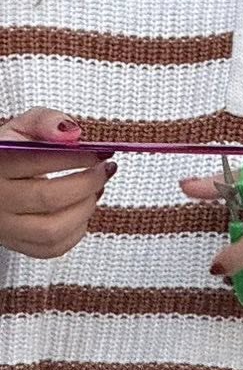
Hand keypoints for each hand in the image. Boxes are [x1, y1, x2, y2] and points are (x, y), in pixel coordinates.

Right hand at [1, 108, 114, 258]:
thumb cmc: (11, 151)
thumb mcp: (23, 126)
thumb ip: (46, 121)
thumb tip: (71, 132)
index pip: (39, 161)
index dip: (78, 156)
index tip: (102, 150)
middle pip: (49, 199)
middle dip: (88, 182)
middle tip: (106, 168)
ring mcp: (4, 227)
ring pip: (51, 230)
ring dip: (85, 209)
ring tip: (96, 189)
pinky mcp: (15, 243)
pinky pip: (51, 248)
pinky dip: (76, 231)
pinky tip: (82, 208)